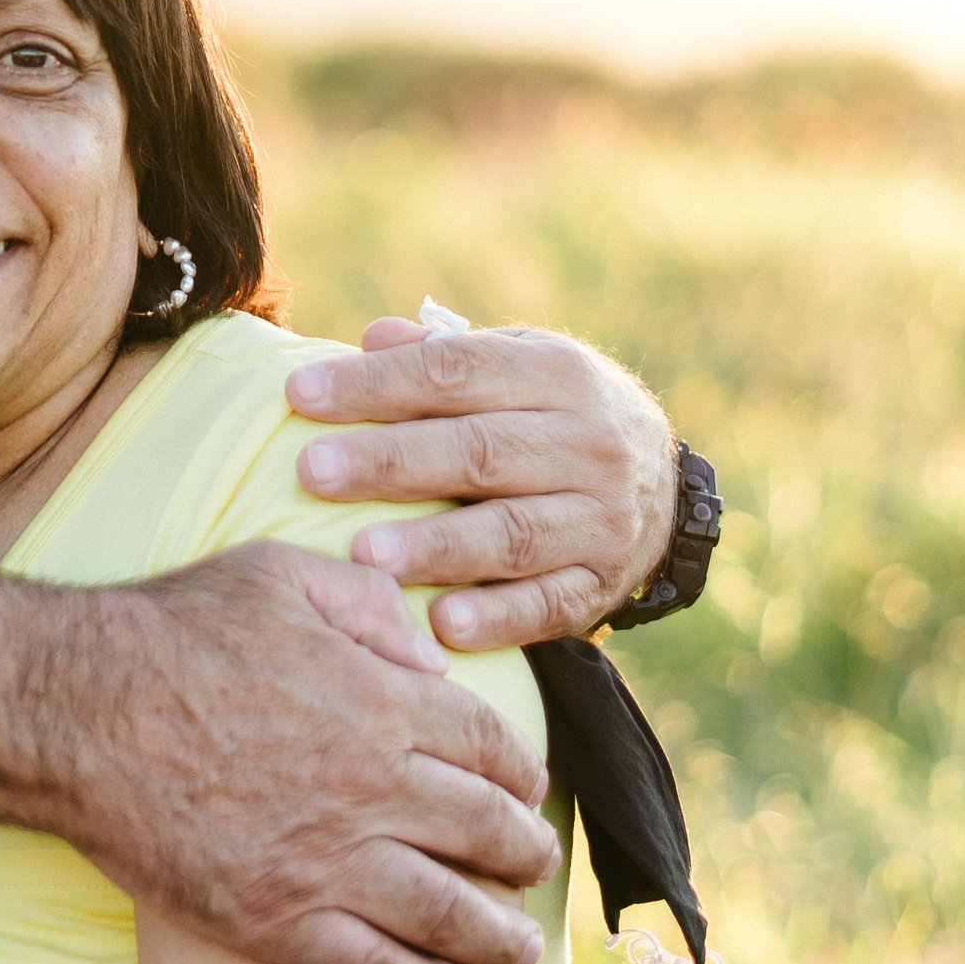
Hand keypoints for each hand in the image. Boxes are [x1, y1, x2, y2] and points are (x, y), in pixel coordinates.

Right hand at [49, 541, 555, 963]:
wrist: (76, 710)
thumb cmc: (170, 631)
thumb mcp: (277, 574)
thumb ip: (367, 605)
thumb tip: (431, 659)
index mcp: (383, 702)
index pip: (490, 747)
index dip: (521, 773)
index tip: (528, 789)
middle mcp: (373, 788)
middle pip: (487, 833)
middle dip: (524, 853)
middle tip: (533, 863)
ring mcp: (327, 863)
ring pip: (449, 916)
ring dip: (499, 937)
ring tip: (519, 948)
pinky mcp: (275, 922)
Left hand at [284, 310, 675, 649]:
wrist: (664, 487)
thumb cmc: (552, 416)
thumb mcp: (517, 366)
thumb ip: (444, 356)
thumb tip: (370, 338)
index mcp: (557, 373)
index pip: (455, 372)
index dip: (376, 383)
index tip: (300, 394)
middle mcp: (587, 443)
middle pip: (478, 451)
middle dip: (389, 462)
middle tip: (311, 472)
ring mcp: (600, 519)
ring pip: (511, 534)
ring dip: (435, 546)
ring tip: (365, 554)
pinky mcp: (602, 584)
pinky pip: (547, 605)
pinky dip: (497, 619)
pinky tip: (442, 625)